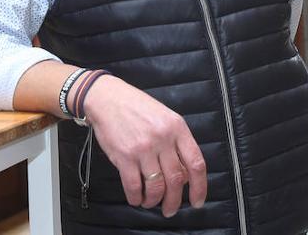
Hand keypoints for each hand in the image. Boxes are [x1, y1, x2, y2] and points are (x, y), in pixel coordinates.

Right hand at [82, 75, 206, 216]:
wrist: (107, 98)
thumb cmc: (136, 107)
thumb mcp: (165, 117)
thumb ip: (177, 143)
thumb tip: (185, 174)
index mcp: (177, 127)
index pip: (196, 163)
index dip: (200, 187)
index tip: (197, 201)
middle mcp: (163, 138)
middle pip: (176, 180)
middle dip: (174, 201)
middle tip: (170, 209)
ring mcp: (143, 148)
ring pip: (156, 186)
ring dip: (154, 201)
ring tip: (151, 202)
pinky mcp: (124, 156)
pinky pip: (134, 186)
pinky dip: (136, 198)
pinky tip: (136, 198)